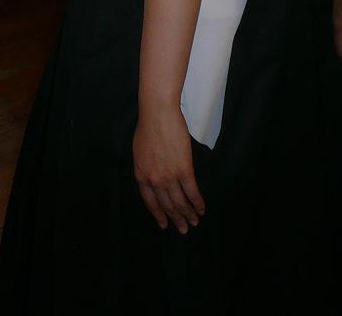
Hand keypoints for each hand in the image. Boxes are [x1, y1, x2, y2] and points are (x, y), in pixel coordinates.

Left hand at [133, 105, 204, 234]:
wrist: (157, 113)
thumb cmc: (148, 126)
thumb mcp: (139, 151)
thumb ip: (146, 167)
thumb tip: (153, 177)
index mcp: (141, 174)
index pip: (149, 201)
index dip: (158, 214)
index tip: (164, 224)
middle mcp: (154, 179)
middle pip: (166, 205)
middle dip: (176, 219)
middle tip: (184, 229)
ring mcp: (169, 176)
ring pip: (180, 202)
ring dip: (188, 214)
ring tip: (194, 222)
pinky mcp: (184, 170)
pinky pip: (192, 192)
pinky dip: (198, 203)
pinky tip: (201, 208)